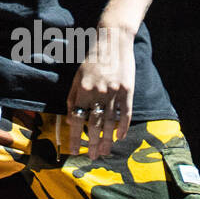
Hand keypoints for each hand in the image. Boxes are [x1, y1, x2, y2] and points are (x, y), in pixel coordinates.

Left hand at [64, 26, 134, 159]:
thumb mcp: (77, 76)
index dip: (75, 136)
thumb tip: (71, 120)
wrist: (113, 41)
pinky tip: (119, 138)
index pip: (78, 119)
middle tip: (91, 157)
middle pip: (94, 124)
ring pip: (110, 122)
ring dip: (106, 140)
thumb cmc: (92, 59)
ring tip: (103, 153)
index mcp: (83, 89)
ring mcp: (115, 92)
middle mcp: (99, 92)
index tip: (73, 150)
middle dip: (91, 143)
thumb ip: (73, 98)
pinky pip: (125, 113)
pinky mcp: (128, 91)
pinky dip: (122, 127)